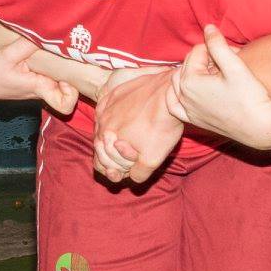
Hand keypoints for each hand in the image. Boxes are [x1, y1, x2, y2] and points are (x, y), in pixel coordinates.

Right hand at [0, 39, 80, 114]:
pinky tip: (48, 47)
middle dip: (72, 70)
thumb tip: (46, 33)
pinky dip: (53, 61)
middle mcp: (43, 88)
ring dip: (62, 63)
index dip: (74, 93)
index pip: (66, 105)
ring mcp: (39, 84)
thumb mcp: (7, 55)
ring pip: (61, 77)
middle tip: (70, 53)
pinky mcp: (34, 77)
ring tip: (60, 46)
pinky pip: (51, 71)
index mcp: (39, 88)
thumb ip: (27, 44)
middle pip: (70, 87)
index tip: (69, 75)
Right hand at [93, 66, 182, 184]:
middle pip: (99, 145)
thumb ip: (138, 174)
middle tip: (127, 160)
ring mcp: (107, 105)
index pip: (100, 163)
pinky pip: (107, 108)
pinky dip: (113, 117)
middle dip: (111, 156)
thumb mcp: (152, 160)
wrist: (170, 94)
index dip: (113, 171)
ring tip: (126, 141)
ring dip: (112, 136)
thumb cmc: (160, 127)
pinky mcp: (115, 93)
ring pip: (103, 127)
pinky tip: (123, 120)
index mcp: (105, 139)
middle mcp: (101, 122)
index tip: (124, 173)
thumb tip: (133, 177)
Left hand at [169, 25, 270, 147]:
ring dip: (192, 73)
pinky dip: (177, 95)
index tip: (235, 54)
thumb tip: (207, 27)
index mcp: (189, 80)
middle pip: (188, 65)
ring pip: (179, 82)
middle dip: (206, 59)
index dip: (217, 48)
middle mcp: (183, 95)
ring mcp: (187, 109)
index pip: (197, 51)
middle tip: (228, 62)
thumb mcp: (234, 66)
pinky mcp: (194, 120)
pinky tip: (187, 91)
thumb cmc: (250, 96)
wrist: (260, 126)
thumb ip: (218, 45)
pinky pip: (175, 105)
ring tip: (214, 73)